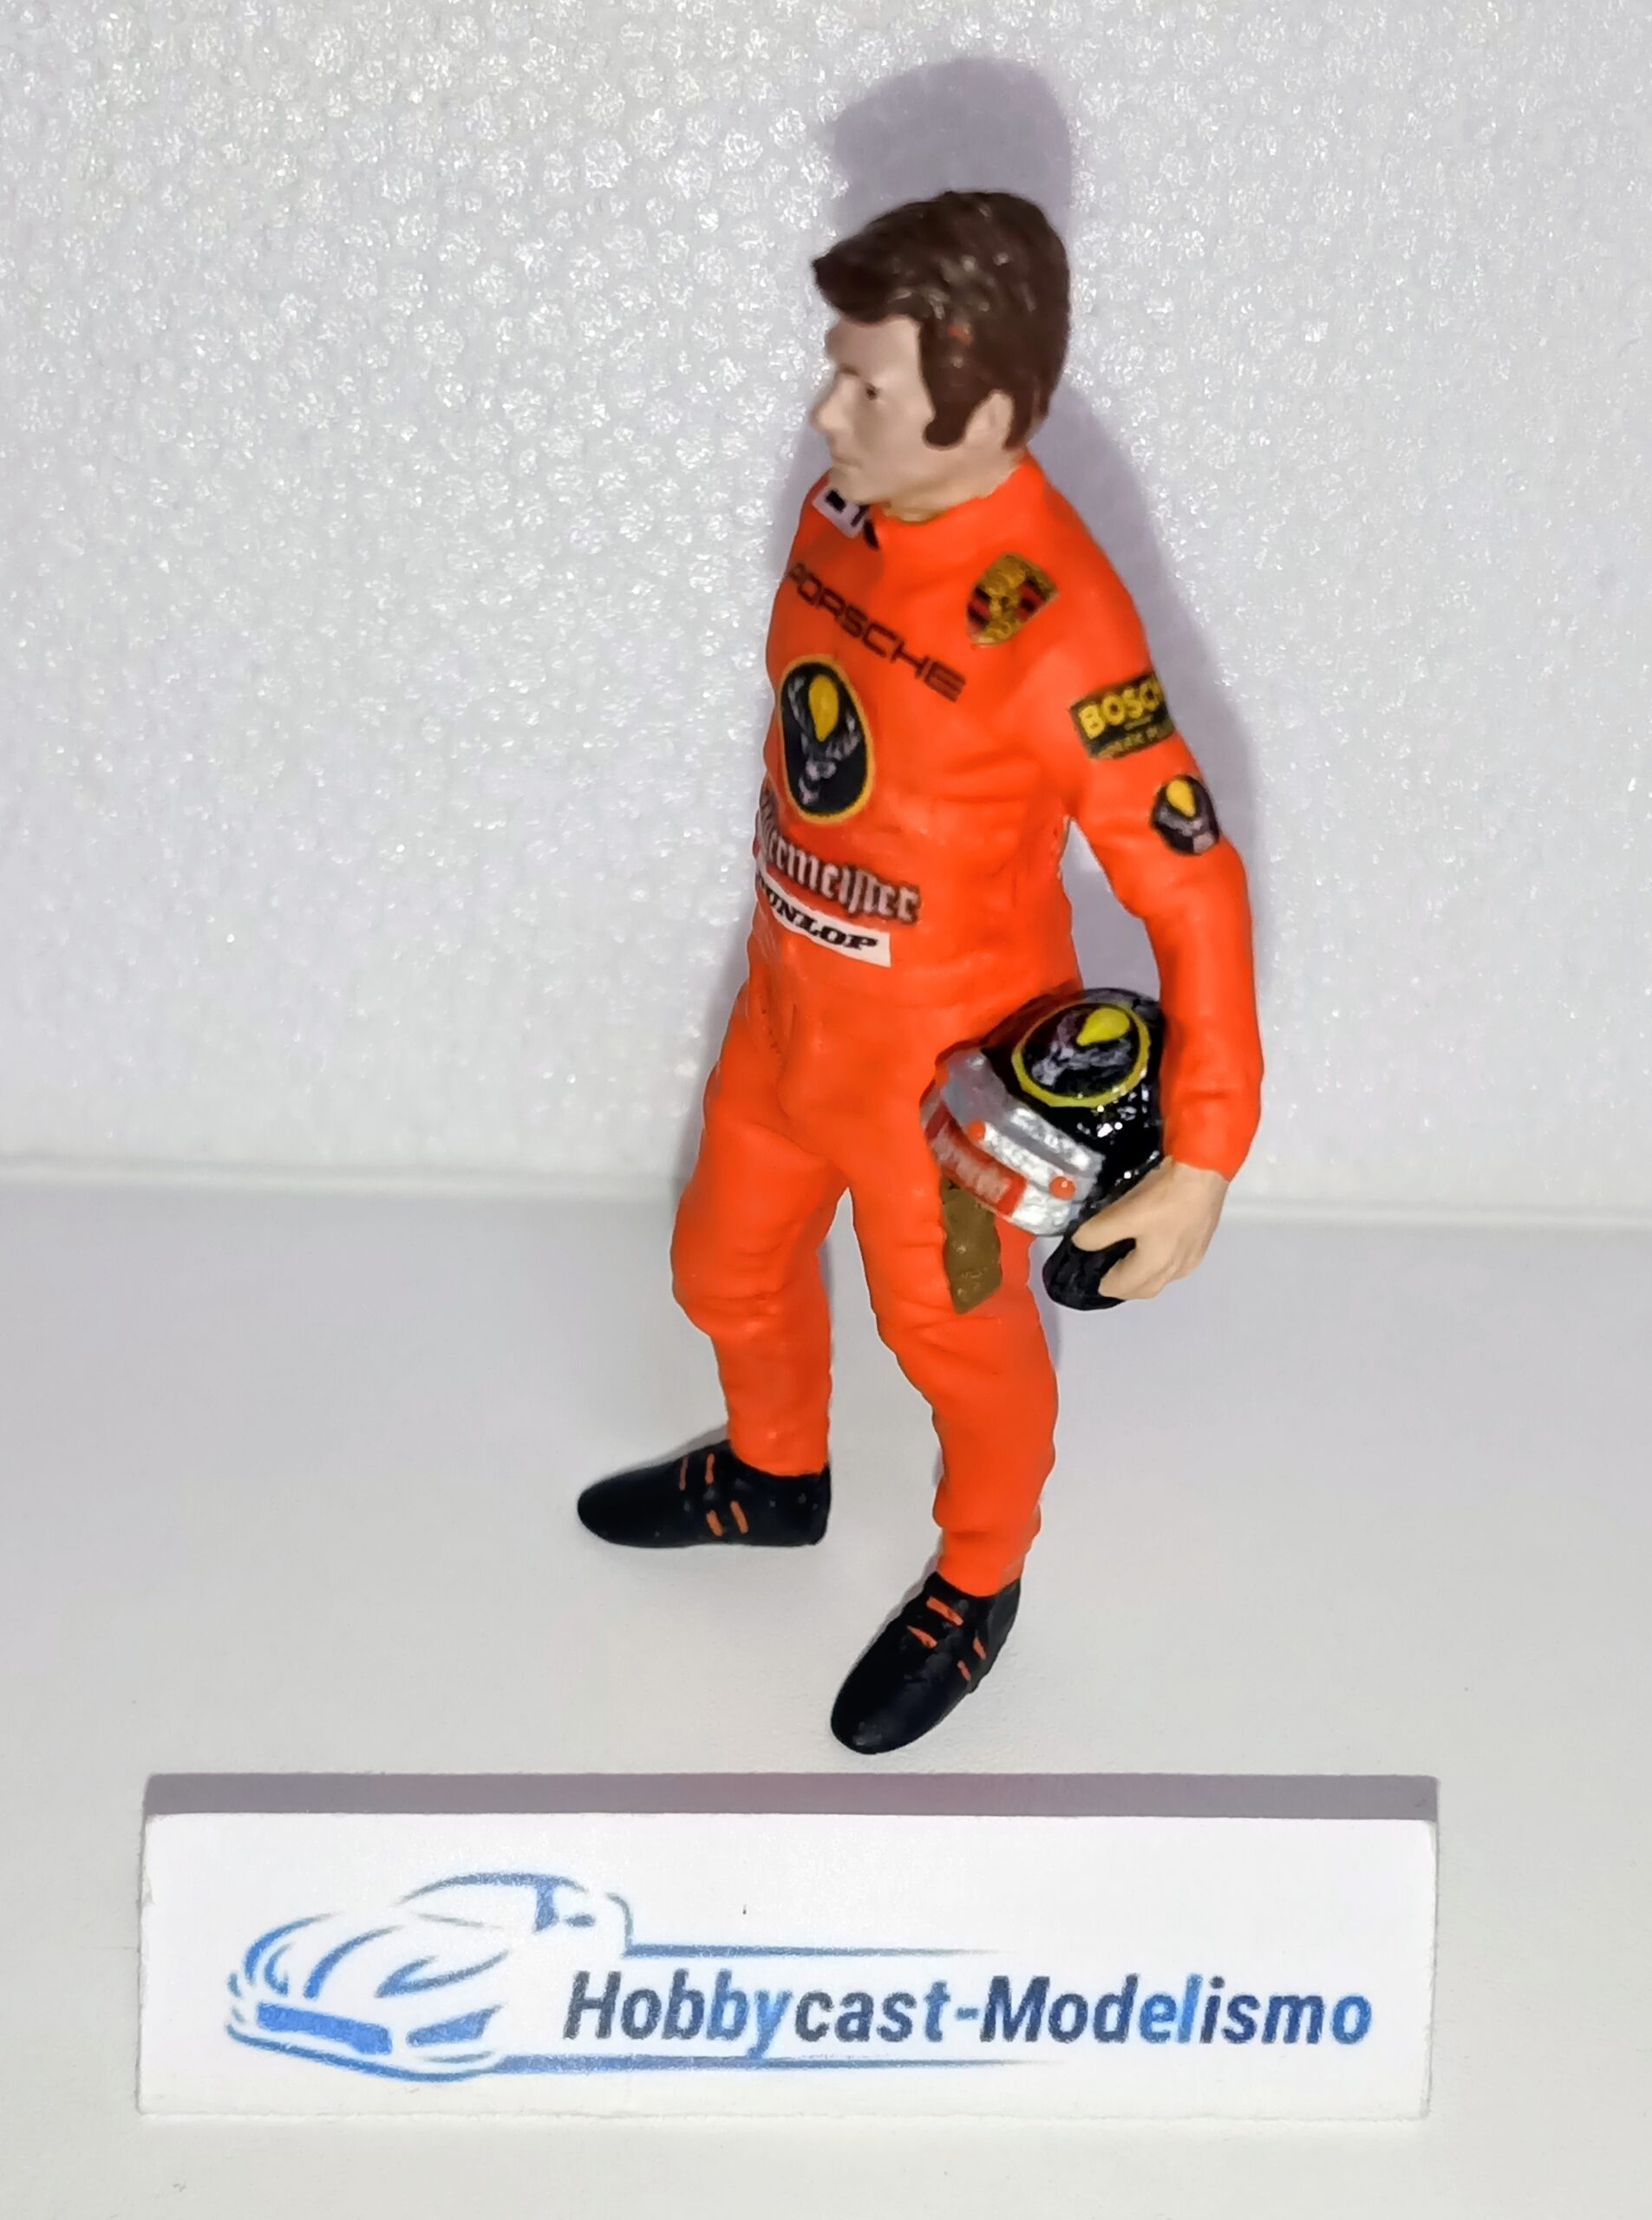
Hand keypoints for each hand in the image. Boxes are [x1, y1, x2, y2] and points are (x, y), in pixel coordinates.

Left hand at [1069, 1156, 1228, 1298]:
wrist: (1206, 1170)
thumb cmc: (1165, 1194)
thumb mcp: (1123, 1213)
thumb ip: (1097, 1233)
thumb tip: (1082, 1243)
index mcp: (1156, 1265)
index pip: (1123, 1287)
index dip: (1105, 1284)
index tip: (1092, 1277)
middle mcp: (1178, 1268)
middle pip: (1146, 1289)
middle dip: (1125, 1286)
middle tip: (1108, 1273)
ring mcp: (1193, 1255)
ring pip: (1163, 1277)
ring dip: (1144, 1276)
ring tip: (1127, 1260)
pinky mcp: (1201, 1240)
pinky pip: (1176, 1264)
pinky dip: (1159, 1263)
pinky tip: (1153, 1245)